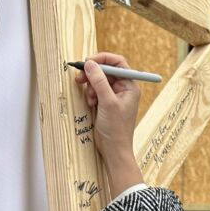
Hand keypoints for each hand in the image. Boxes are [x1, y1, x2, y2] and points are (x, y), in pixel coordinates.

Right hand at [74, 52, 142, 192]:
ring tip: (90, 98)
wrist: (114, 150)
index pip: (118, 63)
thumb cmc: (116, 129)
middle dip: (93, 74)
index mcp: (130, 86)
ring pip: (99, 81)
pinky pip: (96, 91)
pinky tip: (91, 104)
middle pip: (106, 71)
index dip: (102, 59)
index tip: (88, 62)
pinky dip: (91, 95)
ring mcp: (114, 96)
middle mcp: (123, 89)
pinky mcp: (106, 103)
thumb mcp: (107, 102)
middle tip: (79, 78)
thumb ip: (99, 82)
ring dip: (91, 87)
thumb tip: (90, 64)